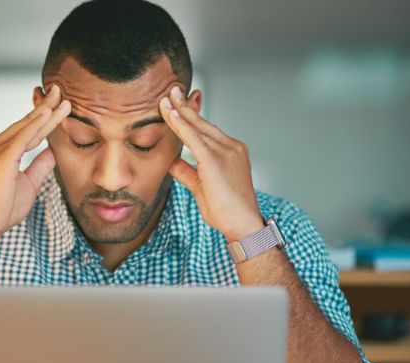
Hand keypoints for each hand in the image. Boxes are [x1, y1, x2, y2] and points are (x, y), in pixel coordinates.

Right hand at [0, 85, 70, 239]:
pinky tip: (47, 114)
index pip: (28, 130)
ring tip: (61, 97)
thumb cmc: (3, 208)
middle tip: (60, 90)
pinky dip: (35, 125)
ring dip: (45, 112)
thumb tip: (53, 151)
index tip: (59, 104)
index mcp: (3, 151)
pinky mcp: (1, 159)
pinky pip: (22, 138)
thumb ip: (40, 166)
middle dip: (45, 107)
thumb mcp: (30, 183)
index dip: (44, 117)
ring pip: (26, 127)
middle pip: (27, 123)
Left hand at [159, 86, 263, 241]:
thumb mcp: (201, 187)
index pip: (206, 129)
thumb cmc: (226, 211)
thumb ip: (186, 172)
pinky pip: (194, 139)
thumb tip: (170, 162)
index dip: (192, 115)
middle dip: (185, 105)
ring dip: (180, 111)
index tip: (179, 103)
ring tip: (166, 97)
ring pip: (197, 127)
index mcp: (231, 151)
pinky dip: (181, 125)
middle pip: (203, 122)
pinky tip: (171, 114)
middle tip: (171, 90)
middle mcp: (231, 147)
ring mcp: (226, 152)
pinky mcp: (216, 161)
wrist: (243, 225)